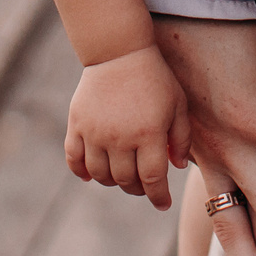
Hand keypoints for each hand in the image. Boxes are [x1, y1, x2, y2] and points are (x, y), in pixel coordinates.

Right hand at [65, 43, 189, 209]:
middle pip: (126, 180)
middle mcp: (120, 137)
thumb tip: (176, 168)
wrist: (119, 51)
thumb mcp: (178, 105)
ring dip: (112, 182)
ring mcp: (95, 132)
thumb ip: (181, 138)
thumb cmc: (155, 78)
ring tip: (121, 176)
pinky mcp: (77, 124)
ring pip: (100, 175)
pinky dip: (81, 172)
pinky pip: (74, 158)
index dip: (158, 196)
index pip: (152, 179)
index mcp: (148, 134)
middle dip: (138, 189)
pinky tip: (90, 175)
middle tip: (144, 185)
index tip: (163, 203)